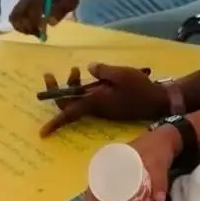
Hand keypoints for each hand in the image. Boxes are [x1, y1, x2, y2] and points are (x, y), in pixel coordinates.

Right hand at [9, 0, 78, 34]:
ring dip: (24, 28)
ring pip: (15, 17)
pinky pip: (16, 17)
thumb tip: (50, 22)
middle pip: (18, 12)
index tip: (42, 30)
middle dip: (27, 26)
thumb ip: (61, 10)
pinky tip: (35, 29)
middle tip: (39, 34)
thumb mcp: (71, 0)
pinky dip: (23, 26)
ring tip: (37, 32)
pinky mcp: (22, 2)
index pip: (30, 5)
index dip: (34, 20)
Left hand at [39, 63, 166, 136]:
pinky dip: (83, 89)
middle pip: (69, 105)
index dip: (55, 123)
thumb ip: (103, 70)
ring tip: (75, 70)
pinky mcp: (107, 105)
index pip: (70, 112)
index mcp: (95, 102)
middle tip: (49, 75)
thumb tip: (89, 68)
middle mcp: (96, 108)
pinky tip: (90, 77)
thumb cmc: (139, 88)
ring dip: (72, 86)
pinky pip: (89, 99)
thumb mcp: (121, 74)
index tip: (42, 133)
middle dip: (57, 91)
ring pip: (79, 101)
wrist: (157, 101)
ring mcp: (101, 108)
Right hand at [85, 126, 180, 200]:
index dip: (95, 196)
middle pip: (95, 186)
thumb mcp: (159, 164)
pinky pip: (108, 186)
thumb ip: (159, 181)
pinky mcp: (122, 173)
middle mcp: (109, 163)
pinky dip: (107, 197)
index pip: (95, 179)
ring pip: (101, 187)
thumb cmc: (157, 148)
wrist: (165, 137)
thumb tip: (159, 200)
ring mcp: (115, 168)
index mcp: (112, 158)